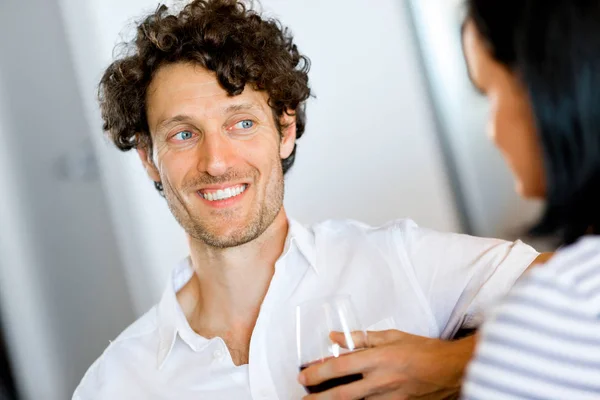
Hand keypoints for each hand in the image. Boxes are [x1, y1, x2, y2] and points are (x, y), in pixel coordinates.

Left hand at [297, 330, 476, 399]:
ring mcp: (390, 398)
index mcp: (379, 359)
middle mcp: (382, 381)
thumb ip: (361, 338)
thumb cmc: (425, 350)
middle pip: (342, 394)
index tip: (304, 376)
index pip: (340, 367)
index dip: (318, 373)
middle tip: (304, 399)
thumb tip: (336, 337)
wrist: (453, 369)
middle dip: (319, 398)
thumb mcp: (392, 336)